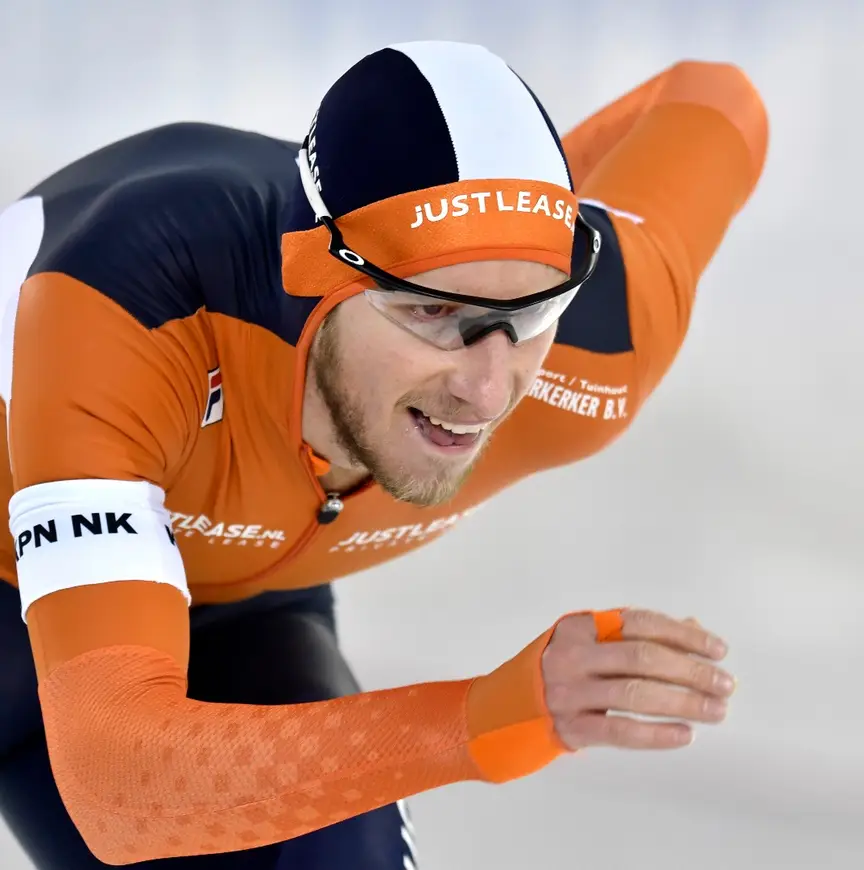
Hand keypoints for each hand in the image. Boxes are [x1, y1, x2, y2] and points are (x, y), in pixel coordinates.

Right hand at [542, 609, 734, 749]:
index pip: (639, 622)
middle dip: (690, 671)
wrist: (511, 706)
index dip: (683, 634)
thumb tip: (693, 629)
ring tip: (715, 710)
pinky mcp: (571, 728)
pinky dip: (657, 734)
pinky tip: (684, 734)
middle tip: (725, 684)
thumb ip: (636, 635)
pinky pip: (620, 731)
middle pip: (641, 658)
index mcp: (579, 626)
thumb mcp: (591, 642)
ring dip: (683, 702)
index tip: (718, 650)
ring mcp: (568, 692)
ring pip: (634, 694)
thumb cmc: (562, 669)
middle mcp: (572, 655)